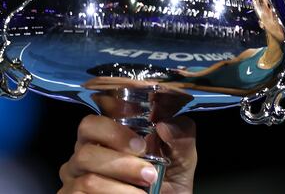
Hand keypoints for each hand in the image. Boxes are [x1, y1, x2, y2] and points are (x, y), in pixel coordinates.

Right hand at [58, 114, 196, 193]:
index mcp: (104, 138)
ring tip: (146, 189)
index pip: (91, 124)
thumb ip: (181, 135)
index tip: (140, 144)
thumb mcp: (182, 156)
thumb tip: (165, 124)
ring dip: (122, 187)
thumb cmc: (169, 179)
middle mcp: (83, 157)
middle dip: (120, 161)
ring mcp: (74, 181)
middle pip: (85, 152)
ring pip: (88, 180)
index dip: (112, 131)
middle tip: (149, 173)